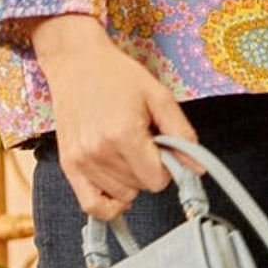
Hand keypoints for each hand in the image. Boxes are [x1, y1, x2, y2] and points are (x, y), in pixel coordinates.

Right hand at [30, 14, 197, 220]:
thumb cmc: (117, 75)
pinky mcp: (68, 165)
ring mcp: (81, 161)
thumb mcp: (158, 96)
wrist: (76, 61)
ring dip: (129, 180)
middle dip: (147, 169)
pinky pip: (92, 206)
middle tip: (140, 140)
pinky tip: (116, 186)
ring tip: (122, 148)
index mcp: (124, 134)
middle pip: (140, 188)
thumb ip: (182, 133)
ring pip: (121, 196)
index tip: (159, 144)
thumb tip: (198, 169)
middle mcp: (100, 152)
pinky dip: (108, 204)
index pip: (158, 180)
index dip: (166, 165)